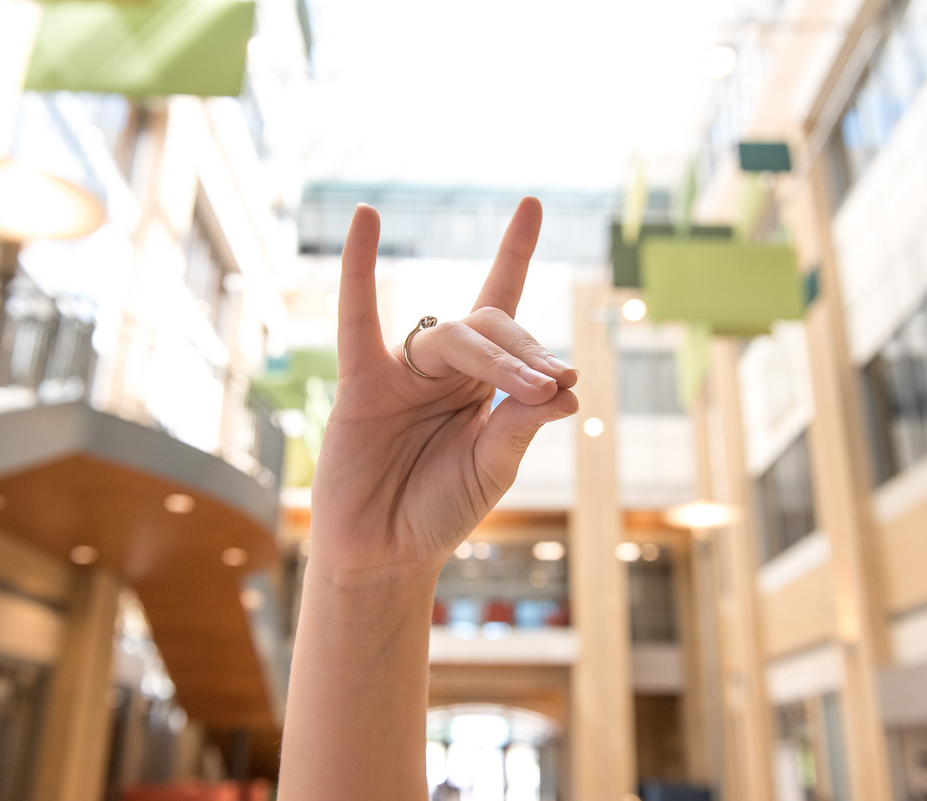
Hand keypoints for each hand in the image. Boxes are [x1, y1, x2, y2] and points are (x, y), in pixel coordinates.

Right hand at [309, 196, 578, 581]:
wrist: (386, 552)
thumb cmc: (440, 510)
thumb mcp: (495, 468)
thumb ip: (522, 426)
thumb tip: (567, 389)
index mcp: (480, 385)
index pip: (505, 314)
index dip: (514, 256)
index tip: (530, 205)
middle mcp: (444, 370)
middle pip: (490, 327)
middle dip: (526, 352)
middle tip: (554, 384)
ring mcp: (402, 373)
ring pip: (451, 337)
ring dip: (494, 356)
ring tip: (530, 386)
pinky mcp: (361, 383)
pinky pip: (358, 319)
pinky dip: (359, 271)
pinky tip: (365, 221)